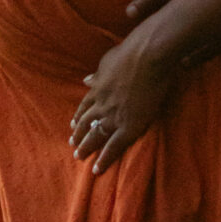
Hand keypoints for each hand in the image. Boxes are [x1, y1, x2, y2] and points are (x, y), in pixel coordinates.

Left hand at [70, 26, 181, 173]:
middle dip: (79, 135)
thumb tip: (87, 80)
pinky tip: (97, 169)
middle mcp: (101, 104)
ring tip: (79, 157)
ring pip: (96, 136)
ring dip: (86, 147)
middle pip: (86, 123)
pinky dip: (104, 159)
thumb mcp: (107, 61)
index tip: (73, 125)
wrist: (148, 56)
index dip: (79, 117)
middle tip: (72, 145)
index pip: (84, 106)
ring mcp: (113, 116)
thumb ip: (97, 74)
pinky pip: (113, 147)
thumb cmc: (131, 52)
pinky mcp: (128, 126)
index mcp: (97, 88)